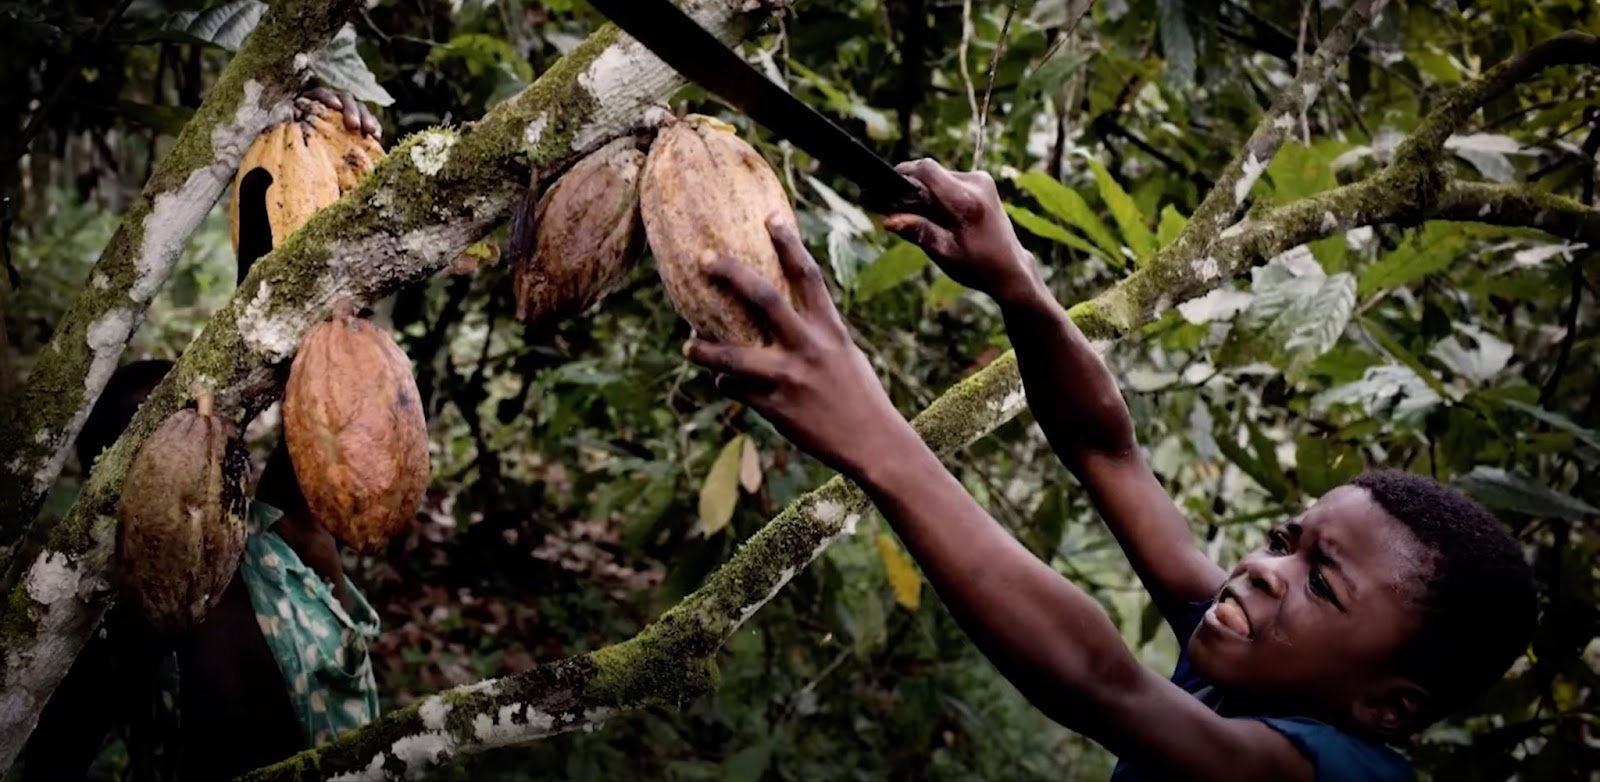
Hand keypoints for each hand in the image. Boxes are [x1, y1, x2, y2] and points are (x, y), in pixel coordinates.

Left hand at [298, 86, 381, 138]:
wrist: (312, 162)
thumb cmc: (296, 145)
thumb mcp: (292, 134)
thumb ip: (293, 127)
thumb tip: (292, 121)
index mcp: (314, 101)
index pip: (322, 93)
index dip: (328, 98)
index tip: (335, 106)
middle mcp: (333, 103)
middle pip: (346, 99)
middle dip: (352, 111)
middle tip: (354, 126)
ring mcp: (348, 113)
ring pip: (361, 109)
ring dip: (366, 119)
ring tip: (371, 133)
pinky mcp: (360, 125)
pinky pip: (370, 123)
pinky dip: (374, 128)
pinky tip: (377, 138)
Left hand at [684, 217, 913, 477]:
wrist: (873, 443)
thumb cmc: (858, 395)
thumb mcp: (843, 354)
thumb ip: (815, 332)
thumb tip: (782, 315)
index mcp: (830, 330)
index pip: (807, 276)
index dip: (789, 244)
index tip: (770, 217)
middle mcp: (809, 348)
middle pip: (765, 299)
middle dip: (732, 275)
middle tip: (704, 257)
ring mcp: (791, 378)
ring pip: (735, 357)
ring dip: (706, 351)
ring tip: (688, 345)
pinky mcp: (777, 409)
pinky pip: (739, 391)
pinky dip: (727, 384)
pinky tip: (722, 382)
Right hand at [884, 159, 1039, 302]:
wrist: (1010, 268)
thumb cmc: (977, 266)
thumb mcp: (944, 254)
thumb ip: (918, 232)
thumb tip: (888, 219)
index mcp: (966, 202)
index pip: (927, 170)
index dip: (904, 172)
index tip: (889, 185)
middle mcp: (977, 183)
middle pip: (932, 173)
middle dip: (916, 189)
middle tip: (907, 214)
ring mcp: (982, 179)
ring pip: (940, 176)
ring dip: (929, 192)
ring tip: (930, 220)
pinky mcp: (983, 180)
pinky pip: (951, 180)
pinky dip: (941, 194)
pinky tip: (944, 216)